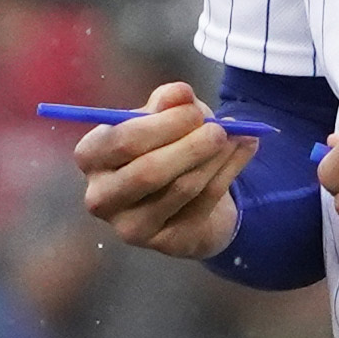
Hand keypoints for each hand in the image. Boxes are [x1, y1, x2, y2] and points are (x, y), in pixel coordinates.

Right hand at [74, 82, 258, 260]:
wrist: (183, 197)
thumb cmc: (163, 147)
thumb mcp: (162, 118)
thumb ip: (168, 103)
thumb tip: (181, 94)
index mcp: (92, 157)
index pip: (121, 141)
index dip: (162, 124)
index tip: (194, 110)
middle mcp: (101, 197)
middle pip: (148, 171)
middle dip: (190, 147)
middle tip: (219, 129)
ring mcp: (131, 227)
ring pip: (181, 188)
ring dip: (216, 158)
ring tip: (238, 135)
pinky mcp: (165, 243)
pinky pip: (204, 203)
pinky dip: (230, 171)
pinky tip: (246, 148)